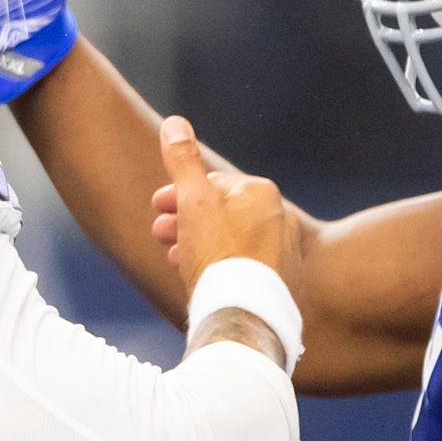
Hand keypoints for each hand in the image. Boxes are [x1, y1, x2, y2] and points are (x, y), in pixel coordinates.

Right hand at [159, 118, 295, 289]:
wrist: (246, 318)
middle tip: (159, 234)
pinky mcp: (284, 284)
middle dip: (186, 221)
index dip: (178, 195)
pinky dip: (221, 268)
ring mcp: (285, 252)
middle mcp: (280, 218)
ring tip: (176, 260)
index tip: (156, 208)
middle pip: (222, 213)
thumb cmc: (217, 256)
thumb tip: (174, 122)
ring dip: (199, 245)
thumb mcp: (192, 202)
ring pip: (232, 242)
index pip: (212, 184)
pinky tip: (202, 281)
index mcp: (260, 192)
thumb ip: (182, 161)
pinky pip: (245, 267)